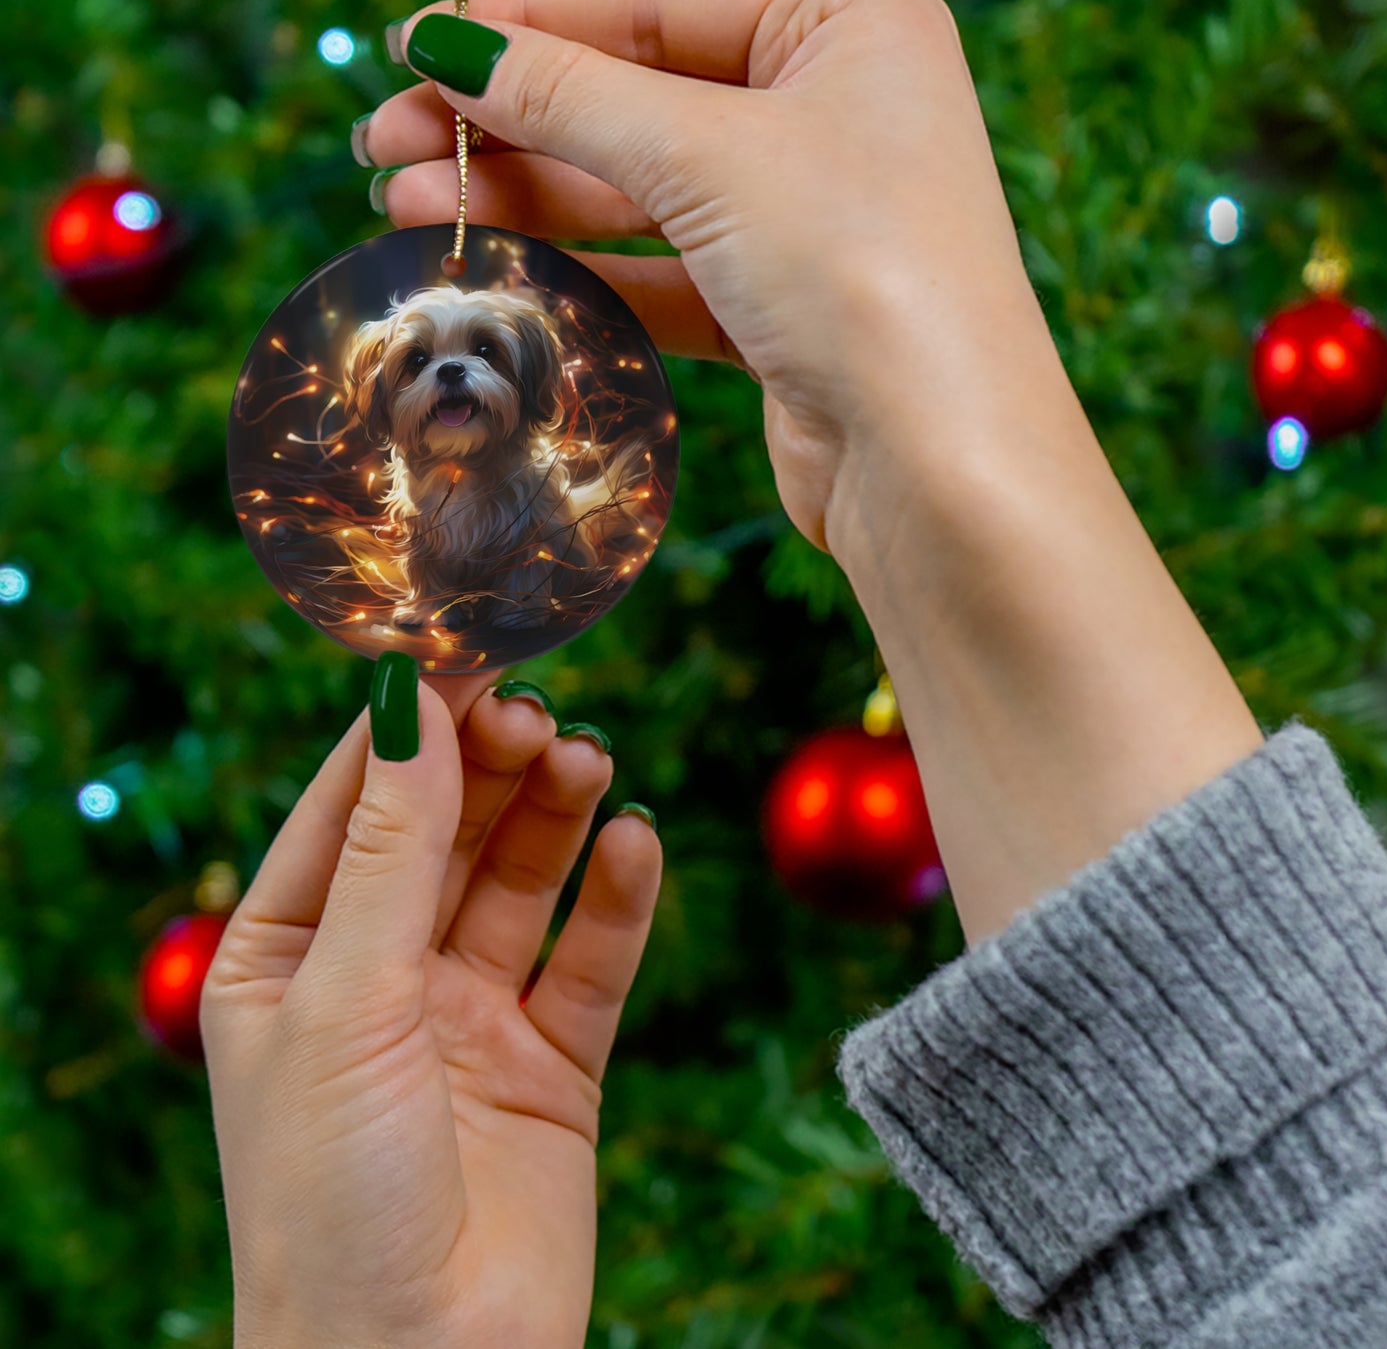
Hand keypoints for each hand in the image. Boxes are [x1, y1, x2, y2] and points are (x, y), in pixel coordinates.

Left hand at [201, 669, 661, 1348]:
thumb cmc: (332, 1197)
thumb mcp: (346, 999)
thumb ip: (390, 850)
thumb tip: (409, 701)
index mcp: (289, 958)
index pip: (351, 807)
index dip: (408, 729)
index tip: (463, 650)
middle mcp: (380, 977)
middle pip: (446, 832)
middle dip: (490, 767)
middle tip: (538, 711)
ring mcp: (469, 1018)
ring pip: (521, 882)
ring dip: (555, 816)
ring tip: (589, 761)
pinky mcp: (552, 1064)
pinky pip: (591, 960)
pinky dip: (617, 899)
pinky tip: (636, 842)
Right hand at [361, 0, 1053, 558]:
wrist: (938, 464)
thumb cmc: (859, 272)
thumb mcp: (707, 155)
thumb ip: (571, 96)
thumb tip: (449, 45)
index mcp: (848, 28)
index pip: (655, 3)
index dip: (526, 24)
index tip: (414, 46)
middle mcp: (835, 113)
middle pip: (638, 98)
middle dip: (509, 122)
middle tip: (385, 144)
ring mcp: (811, 218)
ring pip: (642, 192)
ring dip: (528, 198)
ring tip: (407, 206)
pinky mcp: (784, 312)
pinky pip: (665, 273)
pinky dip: (585, 272)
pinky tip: (498, 269)